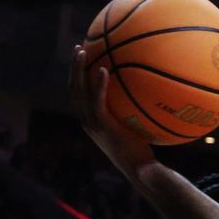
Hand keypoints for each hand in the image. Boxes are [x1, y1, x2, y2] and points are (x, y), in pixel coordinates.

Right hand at [69, 45, 154, 176]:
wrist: (141, 170)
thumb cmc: (142, 153)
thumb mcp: (132, 130)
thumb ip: (130, 114)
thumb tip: (144, 97)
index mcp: (90, 121)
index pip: (77, 95)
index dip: (76, 76)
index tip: (81, 59)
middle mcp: (87, 121)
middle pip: (73, 88)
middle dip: (73, 67)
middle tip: (78, 48)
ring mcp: (92, 123)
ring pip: (79, 90)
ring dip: (79, 69)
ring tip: (82, 51)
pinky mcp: (102, 125)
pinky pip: (97, 100)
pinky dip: (98, 84)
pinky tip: (104, 69)